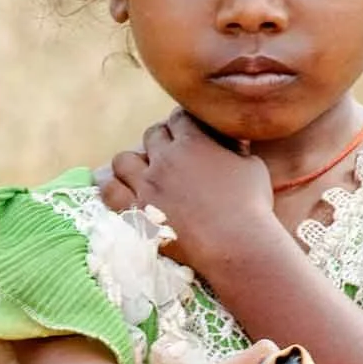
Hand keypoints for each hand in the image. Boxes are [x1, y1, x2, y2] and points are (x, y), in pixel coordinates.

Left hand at [102, 112, 281, 284]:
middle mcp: (165, 159)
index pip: (178, 118)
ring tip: (142, 173)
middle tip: (169, 156)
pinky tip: (123, 192)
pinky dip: (114, 189)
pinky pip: (110, 192)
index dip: (182, 125)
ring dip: (133, 163)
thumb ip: (236, 149)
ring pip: (123, 160)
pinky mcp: (137, 213)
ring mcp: (148, 186)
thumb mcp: (252, 166)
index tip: (186, 134)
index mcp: (194, 141)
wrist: (235, 245)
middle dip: (160, 142)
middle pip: (152, 135)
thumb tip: (234, 141)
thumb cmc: (252, 207)